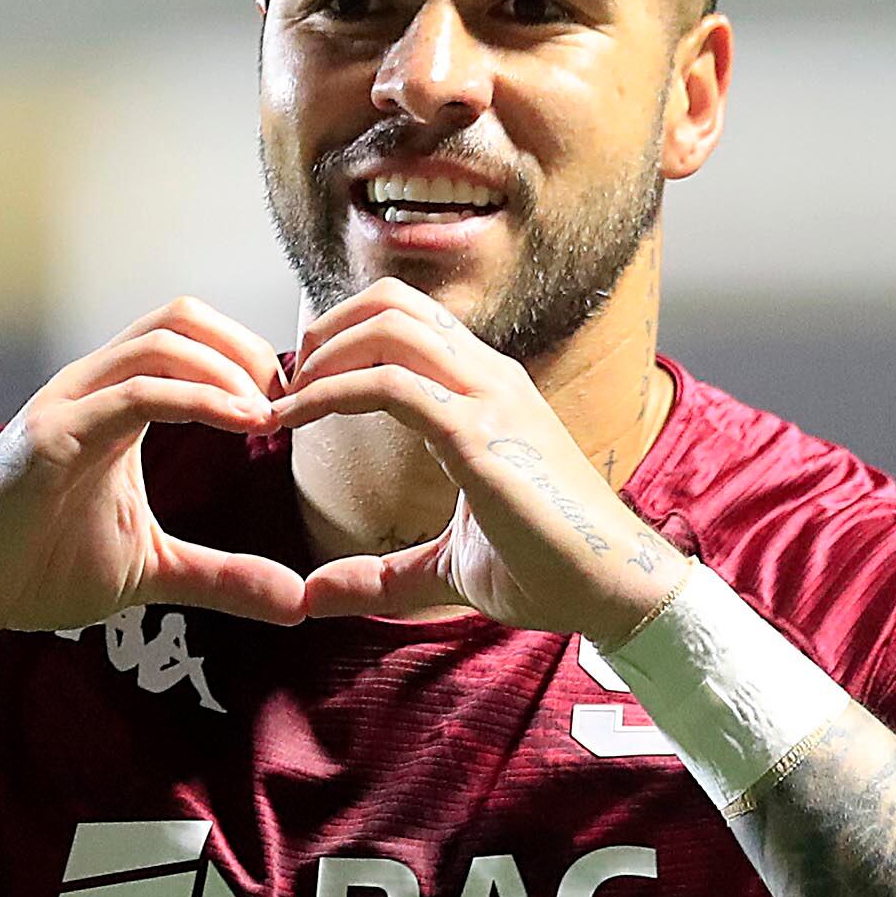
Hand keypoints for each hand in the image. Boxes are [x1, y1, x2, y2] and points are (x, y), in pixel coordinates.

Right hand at [0, 298, 308, 651]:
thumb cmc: (38, 568)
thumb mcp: (152, 571)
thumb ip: (222, 577)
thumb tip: (295, 601)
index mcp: (114, 404)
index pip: (189, 339)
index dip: (248, 359)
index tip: (294, 410)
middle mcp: (91, 389)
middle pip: (181, 318)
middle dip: (246, 350)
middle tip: (289, 404)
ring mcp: (68, 405)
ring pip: (161, 342)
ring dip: (229, 369)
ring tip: (270, 413)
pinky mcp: (49, 434)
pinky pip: (134, 392)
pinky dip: (196, 399)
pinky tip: (241, 425)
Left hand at [276, 279, 686, 639]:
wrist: (615, 591)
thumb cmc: (549, 571)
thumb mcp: (447, 569)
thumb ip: (383, 575)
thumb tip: (315, 594)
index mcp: (485, 392)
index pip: (408, 323)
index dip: (342, 343)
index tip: (295, 394)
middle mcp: (488, 378)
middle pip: (393, 302)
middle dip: (323, 331)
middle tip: (280, 386)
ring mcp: (489, 398)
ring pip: (389, 325)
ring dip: (320, 354)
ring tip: (280, 402)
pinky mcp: (480, 433)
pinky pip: (391, 386)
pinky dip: (329, 393)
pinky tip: (291, 419)